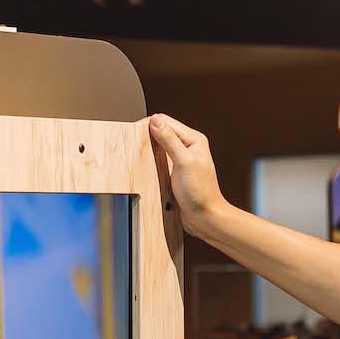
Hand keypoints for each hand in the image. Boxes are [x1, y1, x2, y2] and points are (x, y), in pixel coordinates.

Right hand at [147, 114, 226, 234]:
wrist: (205, 217)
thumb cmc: (201, 193)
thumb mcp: (184, 162)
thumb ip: (170, 140)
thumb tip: (155, 121)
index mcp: (194, 139)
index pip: (166, 121)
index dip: (149, 125)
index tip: (135, 133)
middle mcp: (188, 146)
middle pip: (161, 131)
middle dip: (147, 135)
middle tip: (135, 143)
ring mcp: (181, 158)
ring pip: (159, 144)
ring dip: (148, 147)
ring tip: (138, 152)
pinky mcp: (175, 170)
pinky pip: (159, 158)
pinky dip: (150, 159)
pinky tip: (145, 164)